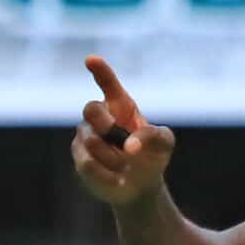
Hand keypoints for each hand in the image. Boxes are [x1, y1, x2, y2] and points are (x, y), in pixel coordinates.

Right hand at [71, 56, 175, 207]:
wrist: (141, 185)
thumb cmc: (152, 155)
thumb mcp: (164, 143)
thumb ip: (154, 136)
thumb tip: (130, 146)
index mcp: (121, 106)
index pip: (108, 84)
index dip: (100, 72)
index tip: (91, 60)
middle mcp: (100, 116)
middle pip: (90, 109)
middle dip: (106, 125)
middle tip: (124, 144)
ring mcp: (86, 135)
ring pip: (91, 141)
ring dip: (114, 158)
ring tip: (126, 166)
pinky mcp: (80, 157)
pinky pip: (88, 164)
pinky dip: (108, 174)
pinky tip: (118, 178)